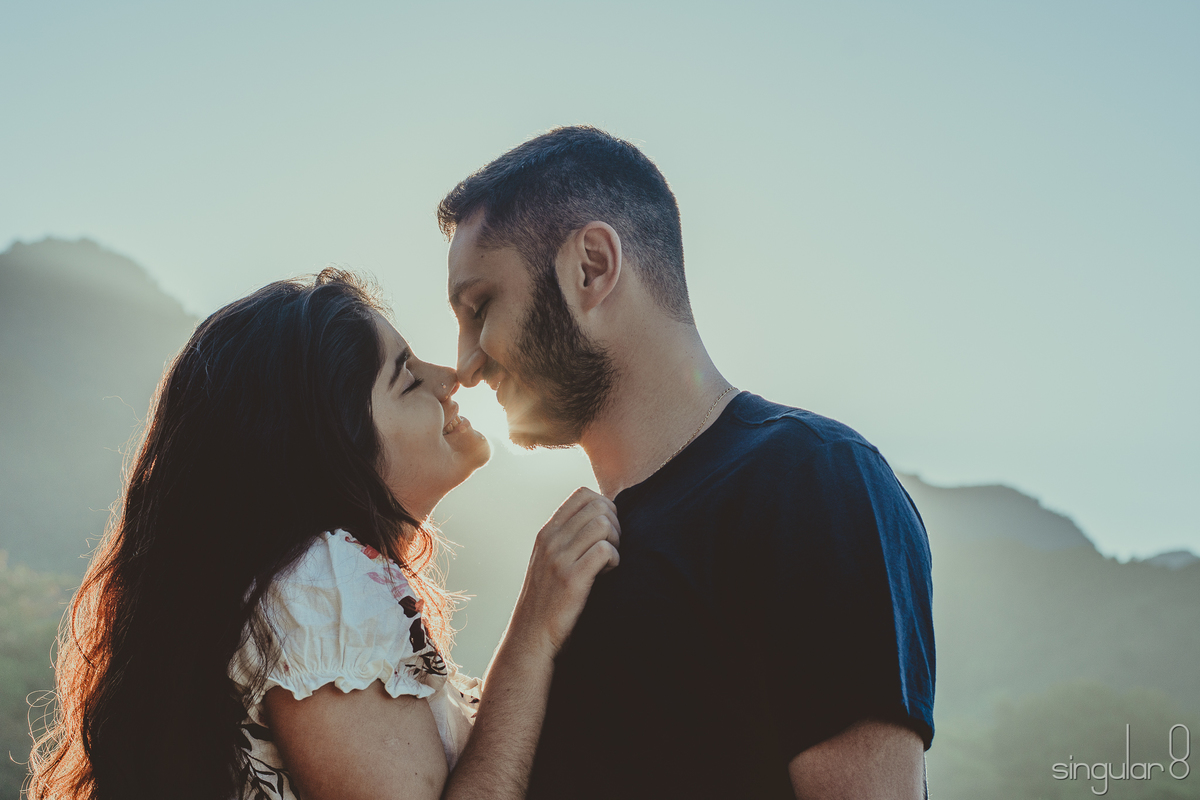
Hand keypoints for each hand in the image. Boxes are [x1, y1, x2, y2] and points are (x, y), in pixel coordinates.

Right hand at [507, 487, 620, 661]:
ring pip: (603, 524)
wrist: (531, 636)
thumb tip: (600, 517)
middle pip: (598, 506)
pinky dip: (615, 560)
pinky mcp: (571, 579)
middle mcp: (551, 540)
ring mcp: (559, 559)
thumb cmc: (549, 599)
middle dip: (615, 523)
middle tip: (612, 547)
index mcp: (547, 532)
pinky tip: (607, 573)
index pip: (582, 494)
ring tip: (610, 560)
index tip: (606, 531)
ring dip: (616, 541)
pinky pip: (605, 550)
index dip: (604, 506)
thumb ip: (566, 538)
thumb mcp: (549, 561)